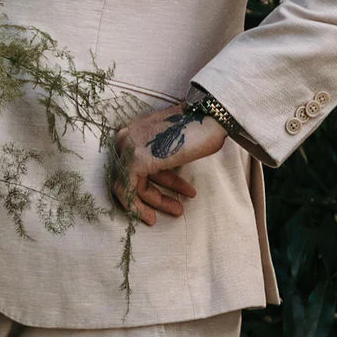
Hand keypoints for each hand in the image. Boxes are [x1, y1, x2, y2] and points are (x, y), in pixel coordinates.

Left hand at [110, 97, 227, 225]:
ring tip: (178, 211)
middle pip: (131, 175)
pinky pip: (126, 191)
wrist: (211, 118)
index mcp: (134, 130)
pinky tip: (153, 218)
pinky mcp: (133, 162)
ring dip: (153, 202)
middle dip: (154, 195)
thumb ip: (161, 155)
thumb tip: (161, 172)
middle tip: (175, 208)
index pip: (135, 164)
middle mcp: (125, 136)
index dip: (153, 183)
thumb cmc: (201, 127)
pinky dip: (137, 207)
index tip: (169, 195)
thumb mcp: (174, 143)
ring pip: (128, 185)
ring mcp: (127, 148)